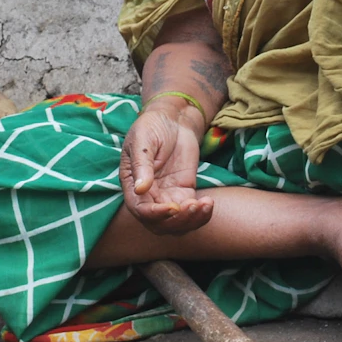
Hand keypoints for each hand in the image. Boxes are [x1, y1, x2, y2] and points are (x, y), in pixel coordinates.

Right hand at [119, 99, 212, 233]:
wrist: (172, 118)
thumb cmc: (151, 126)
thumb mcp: (142, 141)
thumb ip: (141, 165)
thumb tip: (140, 188)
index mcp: (132, 185)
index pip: (141, 210)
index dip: (156, 214)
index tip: (172, 207)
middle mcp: (148, 196)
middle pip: (160, 223)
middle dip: (176, 221)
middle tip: (192, 207)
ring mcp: (167, 195)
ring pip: (177, 222)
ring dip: (191, 221)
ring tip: (204, 205)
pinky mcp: (184, 192)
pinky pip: (191, 211)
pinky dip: (201, 214)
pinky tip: (209, 203)